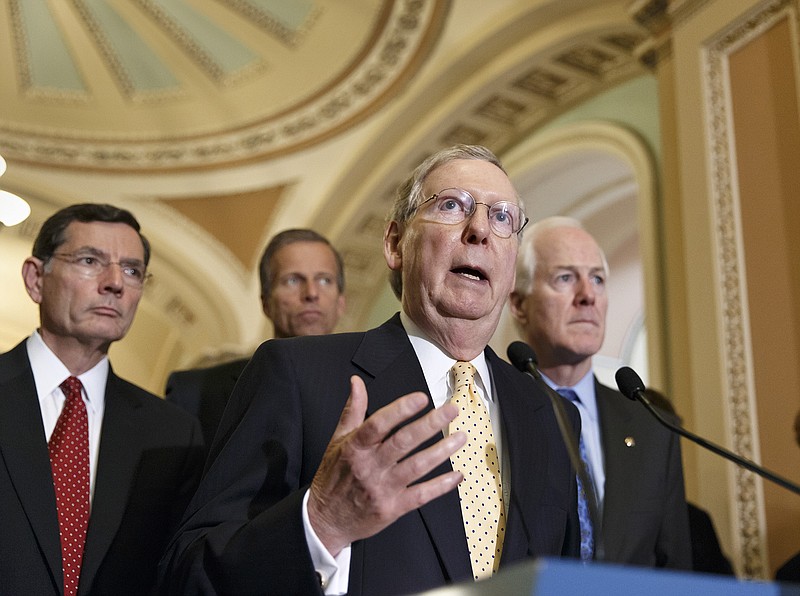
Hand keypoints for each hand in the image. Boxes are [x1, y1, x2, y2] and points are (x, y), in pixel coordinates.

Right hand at [307, 375, 464, 555]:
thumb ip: (353, 410)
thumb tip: (356, 382)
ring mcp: (381, 489)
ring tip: (461, 437)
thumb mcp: (337, 440)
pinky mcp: (392, 508)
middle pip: (403, 442)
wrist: (326, 519)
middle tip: (451, 410)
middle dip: (430, 424)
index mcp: (355, 447)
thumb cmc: (333, 476)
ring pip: (416, 467)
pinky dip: (441, 485)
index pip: (378, 424)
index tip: (421, 398)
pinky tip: (457, 475)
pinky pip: (421, 495)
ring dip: (441, 451)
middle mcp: (369, 467)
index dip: (400, 410)